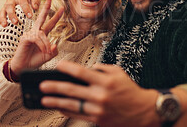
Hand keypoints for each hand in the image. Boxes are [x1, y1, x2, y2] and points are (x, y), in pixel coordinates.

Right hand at [0, 0, 41, 27]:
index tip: (30, 16)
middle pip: (9, 6)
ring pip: (3, 10)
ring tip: (5, 25)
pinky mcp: (4, 10)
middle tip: (15, 22)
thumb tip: (35, 7)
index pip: (22, 1)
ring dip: (3, 18)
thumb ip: (36, 1)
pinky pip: (0, 16)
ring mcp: (6, 4)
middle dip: (12, 14)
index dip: (26, 9)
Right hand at [10, 0, 63, 74]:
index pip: (49, 24)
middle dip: (46, 8)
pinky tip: (42, 50)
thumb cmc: (34, 61)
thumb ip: (53, 51)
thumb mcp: (47, 56)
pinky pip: (37, 38)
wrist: (23, 68)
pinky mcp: (25, 38)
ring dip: (46, 44)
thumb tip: (55, 45)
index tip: (61, 8)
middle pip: (42, 18)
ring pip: (42, 34)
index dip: (56, 16)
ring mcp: (29, 34)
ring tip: (47, 52)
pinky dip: (42, 45)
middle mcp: (36, 32)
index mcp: (41, 35)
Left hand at [39, 61, 160, 126]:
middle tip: (42, 85)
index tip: (58, 65)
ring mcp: (98, 109)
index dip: (67, 68)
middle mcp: (100, 95)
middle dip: (54, 87)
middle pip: (72, 90)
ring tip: (44, 99)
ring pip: (72, 105)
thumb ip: (101, 69)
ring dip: (56, 101)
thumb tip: (85, 69)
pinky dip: (67, 111)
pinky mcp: (98, 120)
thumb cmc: (130, 90)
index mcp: (105, 81)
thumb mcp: (118, 73)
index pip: (81, 72)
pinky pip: (78, 115)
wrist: (144, 111)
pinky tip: (59, 107)